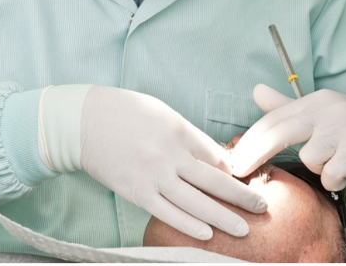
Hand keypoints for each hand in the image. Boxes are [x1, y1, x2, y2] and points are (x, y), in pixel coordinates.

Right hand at [80, 86, 266, 239]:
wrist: (83, 121)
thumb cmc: (124, 111)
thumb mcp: (162, 113)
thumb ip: (188, 134)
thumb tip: (213, 157)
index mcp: (179, 129)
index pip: (215, 156)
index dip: (235, 171)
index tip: (248, 181)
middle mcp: (170, 153)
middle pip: (214, 180)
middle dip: (241, 196)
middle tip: (262, 207)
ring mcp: (153, 174)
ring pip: (195, 202)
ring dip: (222, 217)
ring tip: (243, 229)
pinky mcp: (136, 191)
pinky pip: (167, 212)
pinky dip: (188, 224)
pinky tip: (206, 233)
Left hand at [230, 85, 345, 190]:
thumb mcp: (319, 116)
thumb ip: (286, 107)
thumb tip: (256, 90)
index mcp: (316, 101)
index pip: (274, 119)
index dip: (250, 140)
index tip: (232, 160)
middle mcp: (330, 109)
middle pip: (281, 133)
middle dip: (255, 154)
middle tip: (239, 173)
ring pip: (310, 158)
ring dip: (318, 168)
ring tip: (333, 164)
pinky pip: (331, 173)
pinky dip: (334, 180)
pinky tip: (345, 175)